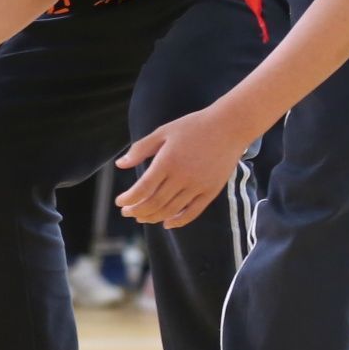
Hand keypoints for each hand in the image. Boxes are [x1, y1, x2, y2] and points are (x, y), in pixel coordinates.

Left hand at [115, 106, 251, 229]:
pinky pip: (192, 212)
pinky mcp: (211, 191)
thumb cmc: (193, 126)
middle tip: (127, 212)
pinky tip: (166, 223)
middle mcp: (182, 176)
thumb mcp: (163, 131)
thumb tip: (120, 165)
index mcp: (167, 161)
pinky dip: (178, 221)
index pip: (143, 188)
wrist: (229, 126)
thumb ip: (140, 148)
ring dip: (153, 217)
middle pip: (154, 203)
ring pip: (171, 210)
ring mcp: (198, 185)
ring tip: (142, 217)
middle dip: (137, 211)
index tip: (119, 202)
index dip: (128, 199)